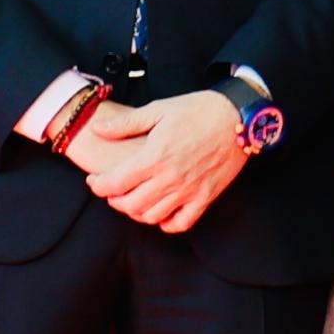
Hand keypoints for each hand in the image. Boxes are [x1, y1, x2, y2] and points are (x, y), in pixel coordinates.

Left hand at [75, 92, 251, 234]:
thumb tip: (98, 129)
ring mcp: (189, 191)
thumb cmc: (198, 110)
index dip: (98, 185)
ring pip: (152, 217)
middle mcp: (170, 178)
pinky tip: (160, 212)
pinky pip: (181, 223)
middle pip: (130, 204)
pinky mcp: (205, 197)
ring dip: (136, 212)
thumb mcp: (158, 109)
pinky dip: (166, 223)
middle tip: (112, 191)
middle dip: (114, 200)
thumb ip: (126, 123)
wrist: (238, 117)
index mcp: (155, 156)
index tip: (94, 180)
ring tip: (133, 200)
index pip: (115, 182)